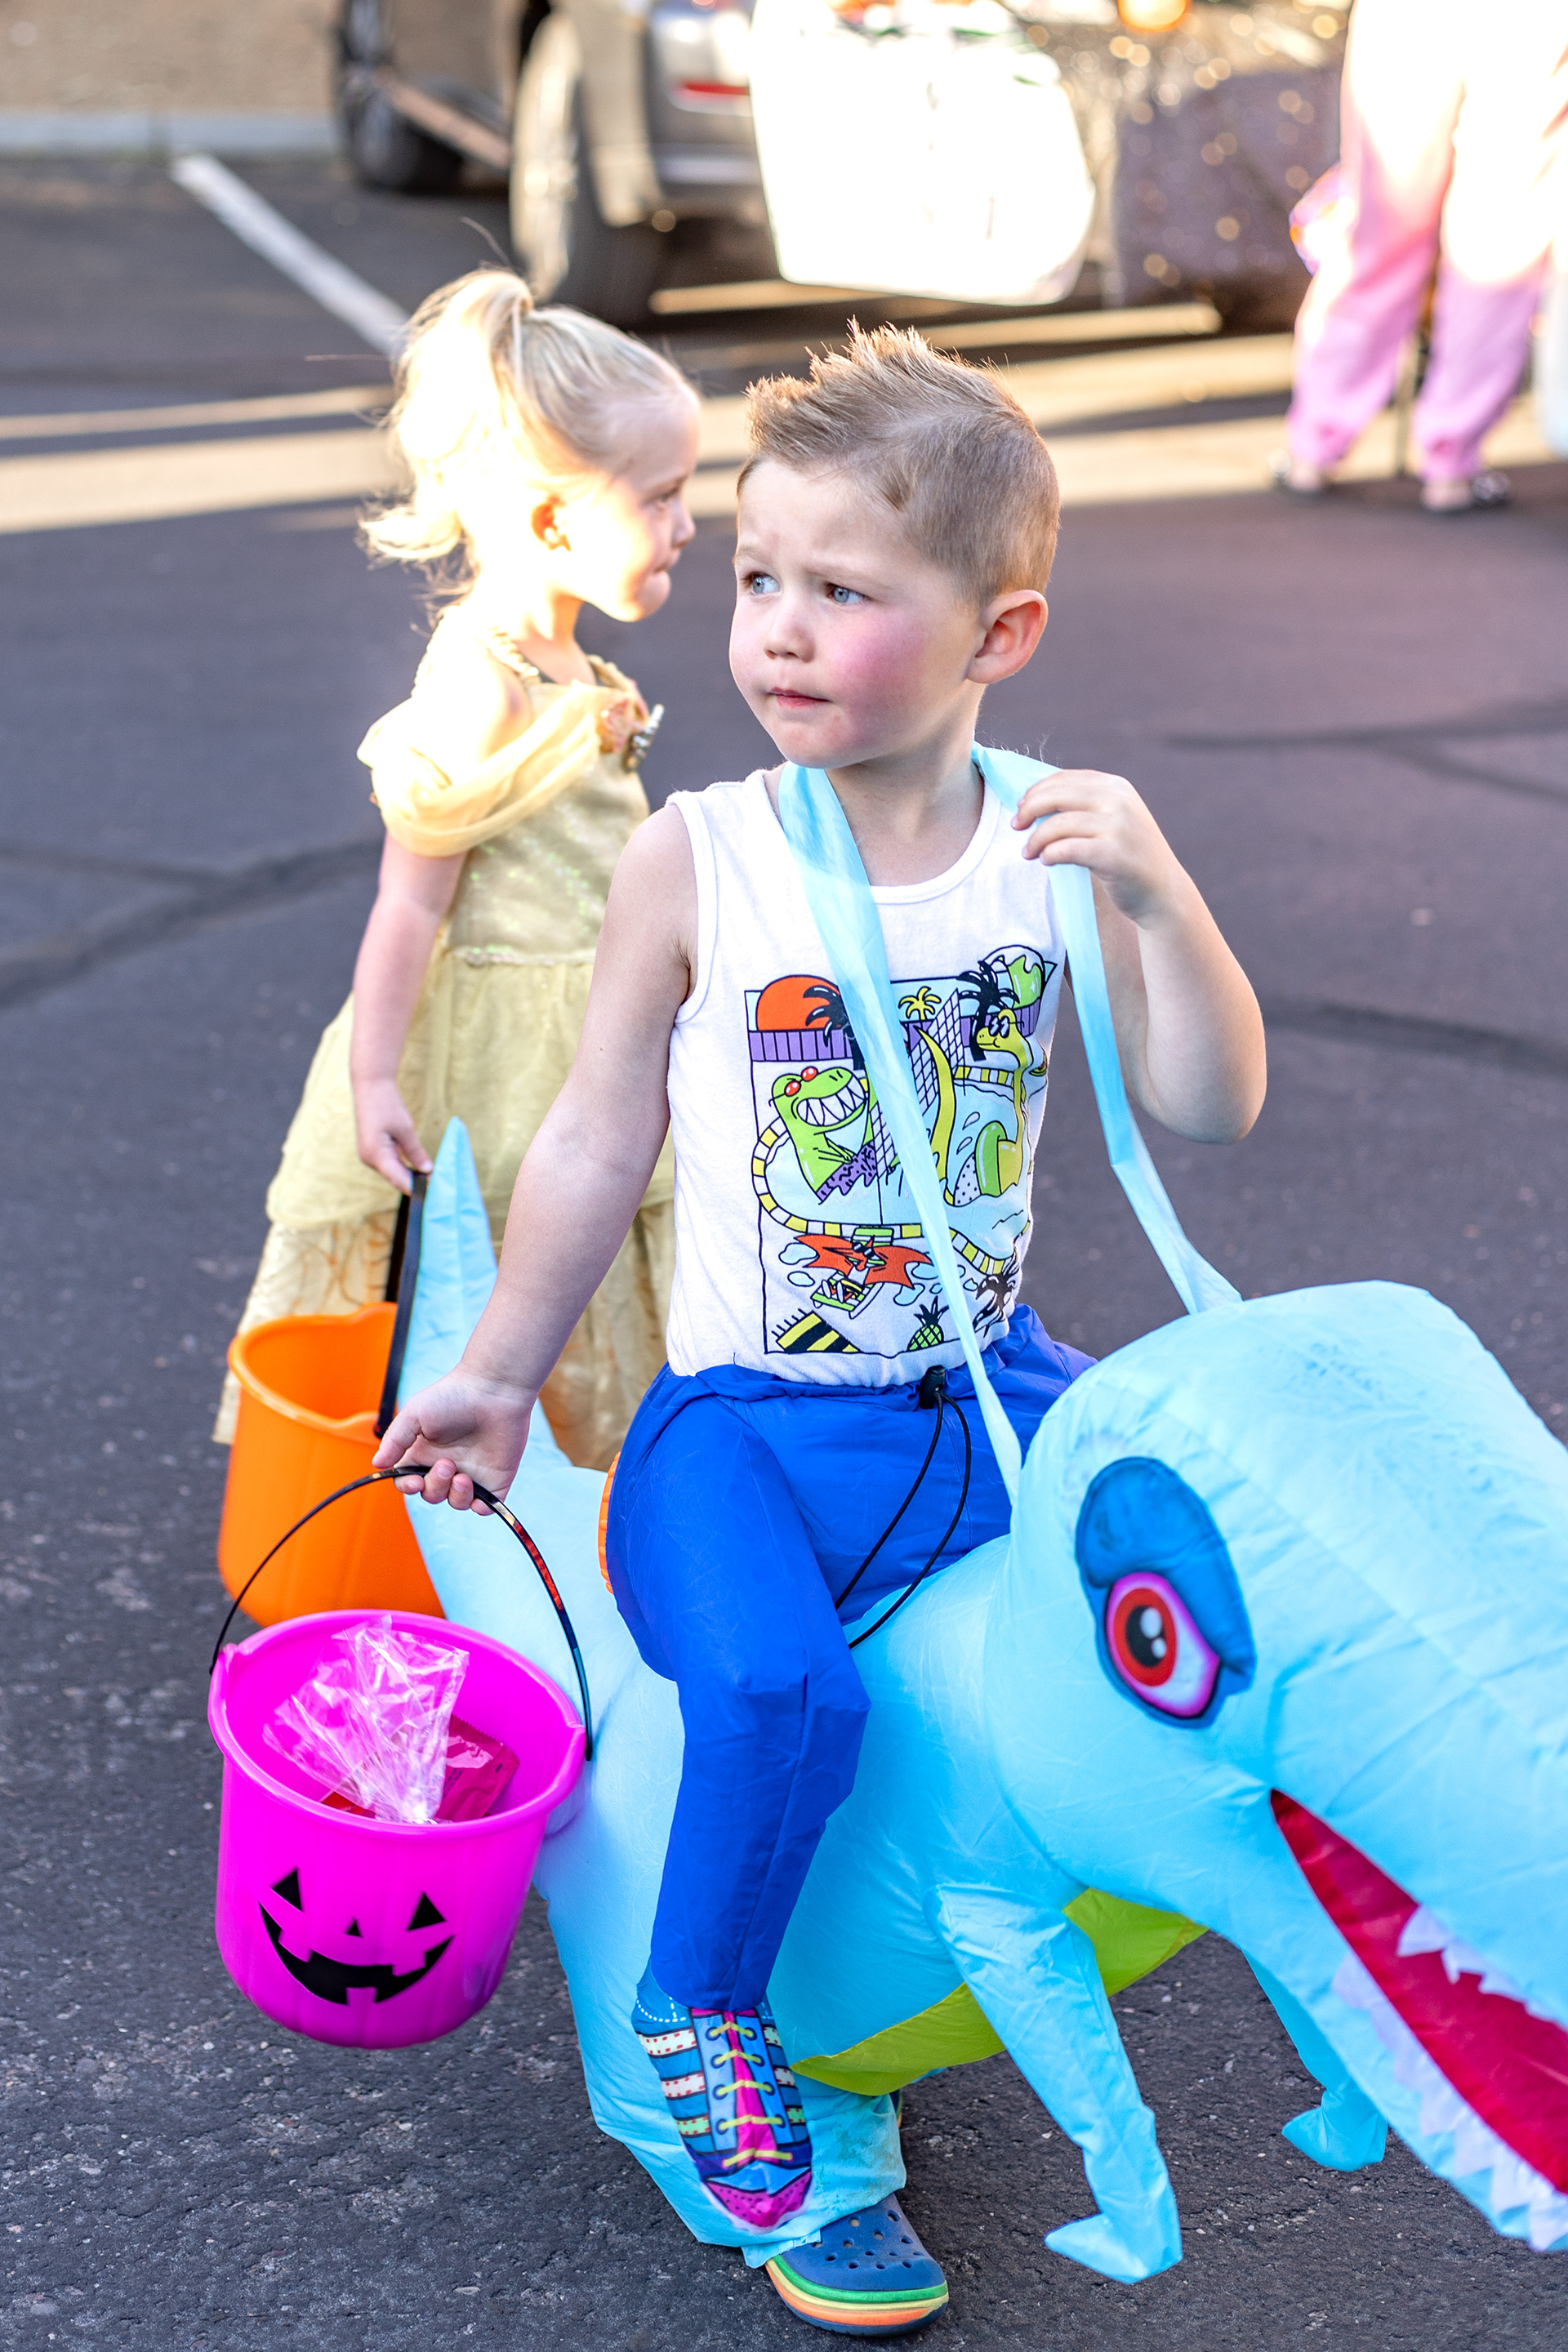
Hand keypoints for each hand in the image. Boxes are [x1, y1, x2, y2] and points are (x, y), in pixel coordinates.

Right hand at [353, 1077, 430, 1192]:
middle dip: (414, 1184)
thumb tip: (428, 1171)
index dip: (416, 1189)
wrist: (370, 1086)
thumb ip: (416, 1152)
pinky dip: (402, 1167)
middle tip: (436, 1189)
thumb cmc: (387, 1104)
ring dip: (409, 1177)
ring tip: (430, 1181)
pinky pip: (389, 1164)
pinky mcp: (372, 1150)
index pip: (398, 1180)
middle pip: (395, 1178)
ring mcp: (369, 1155)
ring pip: (392, 1172)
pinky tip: (418, 1171)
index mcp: (375, 1155)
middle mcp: (369, 1159)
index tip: (432, 1195)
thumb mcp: (406, 1129)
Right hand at [372, 1368, 535, 1511]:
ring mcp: (472, 1473)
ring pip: (456, 1502)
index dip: (408, 1486)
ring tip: (463, 1477)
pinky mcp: (495, 1478)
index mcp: (424, 1453)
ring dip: (455, 1496)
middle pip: (431, 1494)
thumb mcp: (414, 1414)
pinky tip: (480, 1499)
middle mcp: (446, 1465)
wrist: (493, 1388)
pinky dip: (482, 1508)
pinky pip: (487, 1505)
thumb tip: (377, 1465)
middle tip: (447, 1464)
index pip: (409, 1481)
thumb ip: (395, 1440)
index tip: (415, 1481)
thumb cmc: (452, 1396)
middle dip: (435, 1486)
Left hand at [1012, 769, 1186, 928]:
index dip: (1036, 792)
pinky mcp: (1112, 854)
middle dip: (1029, 810)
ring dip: (1036, 839)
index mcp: (1116, 786)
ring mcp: (1118, 826)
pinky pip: (1066, 849)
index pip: (1065, 779)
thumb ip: (1086, 805)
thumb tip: (1034, 800)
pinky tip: (1045, 861)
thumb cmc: (1129, 856)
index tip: (1021, 808)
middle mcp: (1118, 800)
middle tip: (1016, 827)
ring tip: (1029, 852)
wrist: (1163, 891)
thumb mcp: (1114, 818)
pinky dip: (1049, 854)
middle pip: (1057, 796)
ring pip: (1058, 824)